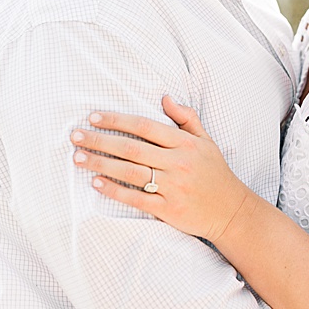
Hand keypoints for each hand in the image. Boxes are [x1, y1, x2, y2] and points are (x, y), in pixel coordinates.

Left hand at [74, 95, 253, 239]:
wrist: (232, 212)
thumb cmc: (215, 173)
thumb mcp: (206, 141)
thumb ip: (186, 118)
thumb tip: (165, 97)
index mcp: (185, 144)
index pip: (145, 126)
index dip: (117, 120)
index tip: (93, 117)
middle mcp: (179, 163)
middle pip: (132, 148)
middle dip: (100, 140)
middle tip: (75, 136)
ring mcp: (173, 187)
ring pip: (130, 172)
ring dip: (101, 163)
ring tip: (78, 157)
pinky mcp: (169, 210)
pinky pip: (137, 199)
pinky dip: (115, 190)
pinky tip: (96, 182)